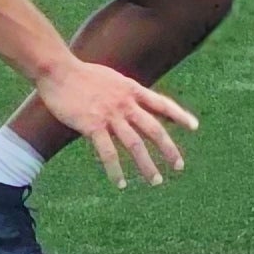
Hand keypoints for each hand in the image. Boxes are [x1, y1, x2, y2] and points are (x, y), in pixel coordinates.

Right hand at [37, 58, 194, 185]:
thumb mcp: (111, 78)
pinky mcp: (92, 126)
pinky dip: (116, 170)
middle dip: (169, 149)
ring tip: (156, 181)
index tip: (194, 126)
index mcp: (131, 89)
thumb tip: (132, 104)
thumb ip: (124, 92)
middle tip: (179, 166)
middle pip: (154, 129)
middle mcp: (125, 103)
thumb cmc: (80, 74)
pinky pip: (108, 153)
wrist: (58, 70)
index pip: (162, 103)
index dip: (179, 115)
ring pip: (135, 145)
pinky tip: (121, 183)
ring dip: (147, 165)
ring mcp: (110, 115)